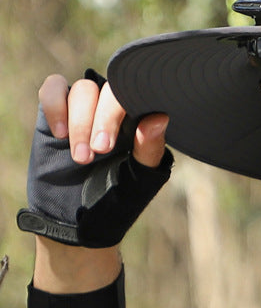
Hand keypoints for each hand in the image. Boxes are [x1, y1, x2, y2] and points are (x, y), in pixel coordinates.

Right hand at [17, 70, 172, 247]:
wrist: (79, 218)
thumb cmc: (117, 198)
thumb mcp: (139, 179)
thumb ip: (149, 148)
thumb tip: (159, 117)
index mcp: (141, 121)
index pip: (138, 95)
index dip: (123, 111)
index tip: (112, 144)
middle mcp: (115, 110)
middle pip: (109, 90)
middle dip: (102, 120)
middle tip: (99, 151)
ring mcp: (86, 108)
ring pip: (83, 89)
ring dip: (79, 122)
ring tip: (80, 157)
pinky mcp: (58, 111)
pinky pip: (54, 89)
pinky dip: (55, 106)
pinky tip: (59, 134)